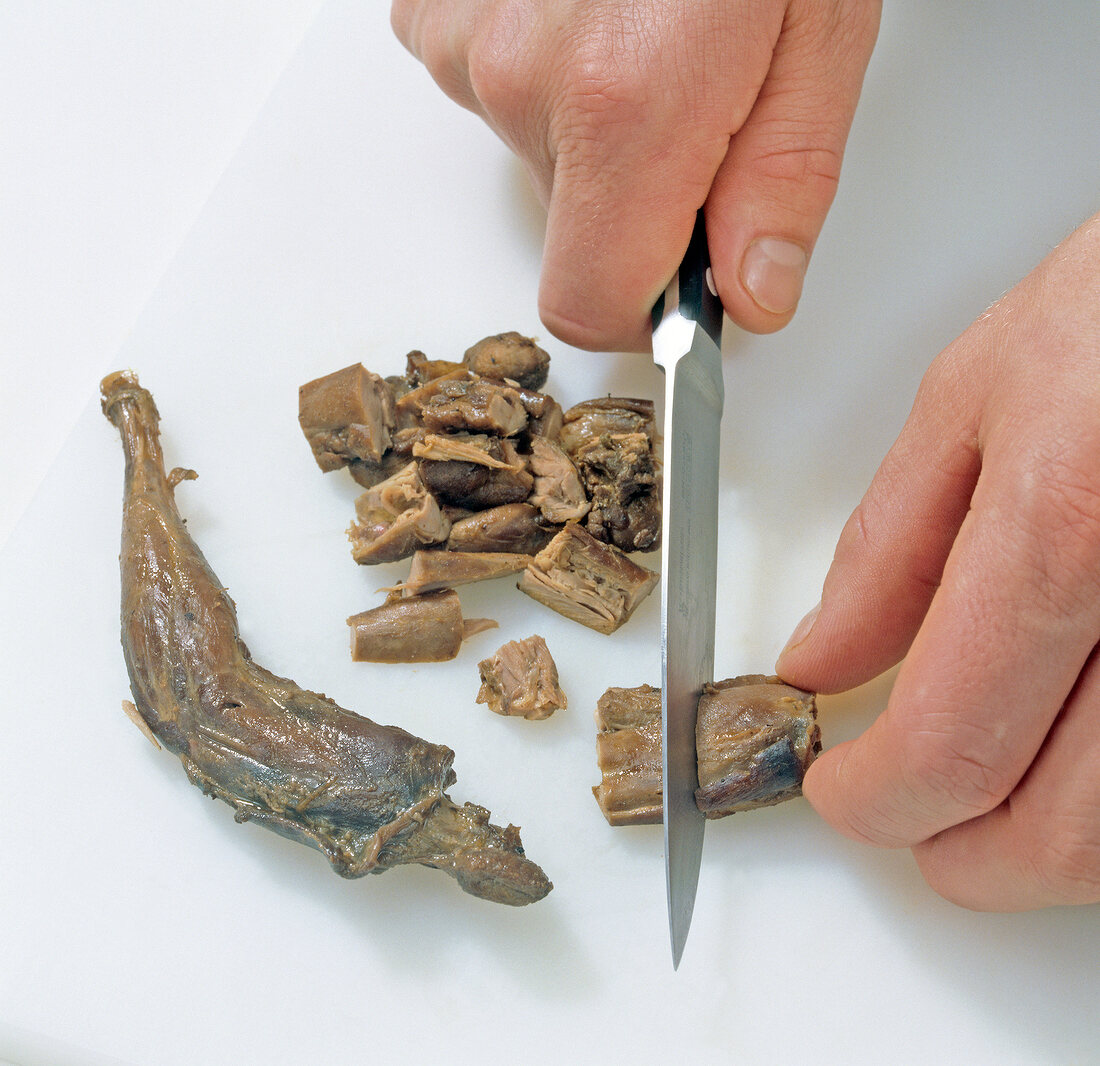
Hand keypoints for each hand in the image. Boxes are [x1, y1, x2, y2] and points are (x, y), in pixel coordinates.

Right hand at [391, 0, 879, 350]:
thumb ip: (784, 182)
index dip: (641, 310)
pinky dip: (547, 60)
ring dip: (594, 116)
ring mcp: (463, 34)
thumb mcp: (821, 27)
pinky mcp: (431, 5)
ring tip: (644, 19)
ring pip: (534, 149)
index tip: (683, 284)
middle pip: (573, 225)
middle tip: (696, 95)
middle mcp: (522, 76)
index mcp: (626, 104)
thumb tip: (752, 296)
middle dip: (638, 191)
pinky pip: (492, 80)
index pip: (589, 304)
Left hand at [776, 214, 1099, 910]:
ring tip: (990, 782)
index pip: (951, 743)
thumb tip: (823, 661)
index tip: (843, 789)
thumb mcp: (977, 396)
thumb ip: (889, 547)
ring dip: (1044, 844)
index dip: (877, 799)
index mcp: (1068, 526)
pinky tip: (1076, 741)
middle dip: (960, 853)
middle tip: (910, 809)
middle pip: (1062, 834)